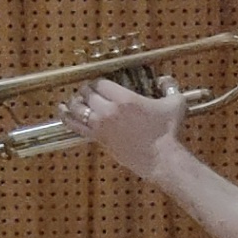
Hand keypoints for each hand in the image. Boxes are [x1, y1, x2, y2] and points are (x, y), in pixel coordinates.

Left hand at [63, 76, 185, 176]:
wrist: (160, 158)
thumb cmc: (168, 131)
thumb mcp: (176, 104)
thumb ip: (170, 87)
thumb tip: (164, 79)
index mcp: (125, 98)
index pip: (100, 83)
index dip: (98, 82)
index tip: (100, 84)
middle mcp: (109, 109)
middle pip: (87, 93)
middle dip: (86, 90)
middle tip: (89, 92)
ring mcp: (101, 125)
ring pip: (77, 107)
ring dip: (75, 101)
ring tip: (75, 99)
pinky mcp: (98, 138)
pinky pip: (75, 125)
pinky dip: (66, 116)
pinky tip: (62, 110)